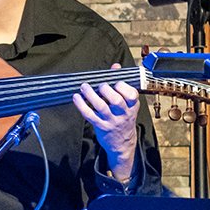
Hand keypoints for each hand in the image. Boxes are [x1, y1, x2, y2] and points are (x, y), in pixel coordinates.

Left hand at [72, 63, 138, 181]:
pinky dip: (81, 105)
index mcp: (132, 105)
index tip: (114, 82)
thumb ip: (121, 84)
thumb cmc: (124, 118)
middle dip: (106, 89)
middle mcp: (123, 113)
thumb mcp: (127, 103)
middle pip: (116, 100)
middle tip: (99, 85)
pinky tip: (77, 97)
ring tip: (84, 87)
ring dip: (90, 95)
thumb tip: (115, 66)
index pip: (131, 94)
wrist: (122, 143)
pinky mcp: (100, 126)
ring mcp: (111, 120)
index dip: (122, 86)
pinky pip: (89, 115)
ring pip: (101, 106)